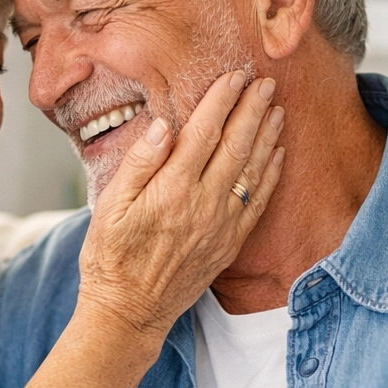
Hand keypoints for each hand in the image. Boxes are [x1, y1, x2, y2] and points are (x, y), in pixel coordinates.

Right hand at [77, 71, 284, 340]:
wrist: (129, 312)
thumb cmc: (110, 258)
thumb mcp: (109, 207)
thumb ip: (139, 163)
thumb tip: (164, 126)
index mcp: (172, 190)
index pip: (204, 132)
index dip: (222, 101)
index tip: (234, 76)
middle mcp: (203, 204)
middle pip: (236, 145)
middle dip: (252, 110)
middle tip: (266, 82)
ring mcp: (221, 225)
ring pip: (253, 170)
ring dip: (268, 136)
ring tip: (278, 108)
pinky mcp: (230, 243)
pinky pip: (259, 202)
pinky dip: (271, 174)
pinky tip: (277, 153)